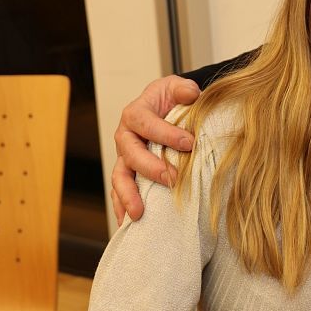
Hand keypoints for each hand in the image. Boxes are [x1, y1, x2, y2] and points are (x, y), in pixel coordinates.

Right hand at [111, 75, 201, 223]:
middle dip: (150, 168)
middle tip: (172, 180)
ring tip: (139, 213)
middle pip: (130, 154)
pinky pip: (120, 191)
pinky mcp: (128, 173)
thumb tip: (190, 93)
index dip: (166, 134)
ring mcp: (125, 157)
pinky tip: (127, 223)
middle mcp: (126, 137)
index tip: (189, 143)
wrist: (164, 108)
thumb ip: (183, 89)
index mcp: (135, 114)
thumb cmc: (169, 99)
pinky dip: (122, 207)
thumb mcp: (176, 87)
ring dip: (128, 196)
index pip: (146, 124)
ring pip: (120, 177)